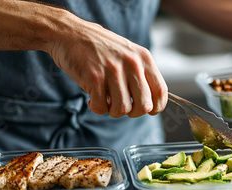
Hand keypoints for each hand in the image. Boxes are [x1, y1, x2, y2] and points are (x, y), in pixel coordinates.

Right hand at [46, 11, 167, 117]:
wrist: (71, 34)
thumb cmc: (100, 48)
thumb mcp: (129, 54)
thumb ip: (141, 74)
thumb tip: (150, 103)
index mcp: (144, 58)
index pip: (161, 91)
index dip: (156, 107)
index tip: (148, 110)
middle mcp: (132, 64)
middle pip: (144, 106)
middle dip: (133, 112)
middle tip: (122, 105)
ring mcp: (113, 71)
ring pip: (122, 110)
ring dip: (112, 110)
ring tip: (106, 99)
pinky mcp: (95, 78)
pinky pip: (101, 107)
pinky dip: (96, 107)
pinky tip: (92, 97)